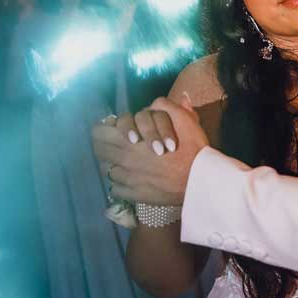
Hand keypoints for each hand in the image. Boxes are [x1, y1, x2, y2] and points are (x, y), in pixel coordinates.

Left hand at [91, 96, 208, 205]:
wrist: (199, 181)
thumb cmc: (192, 149)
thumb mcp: (183, 119)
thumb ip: (165, 107)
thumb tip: (155, 103)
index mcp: (129, 138)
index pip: (99, 132)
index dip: (105, 129)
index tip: (114, 130)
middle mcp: (122, 158)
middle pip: (99, 150)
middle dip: (105, 145)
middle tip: (116, 144)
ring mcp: (126, 178)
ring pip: (106, 170)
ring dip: (112, 164)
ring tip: (124, 163)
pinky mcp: (132, 195)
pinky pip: (115, 189)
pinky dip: (120, 184)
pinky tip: (131, 180)